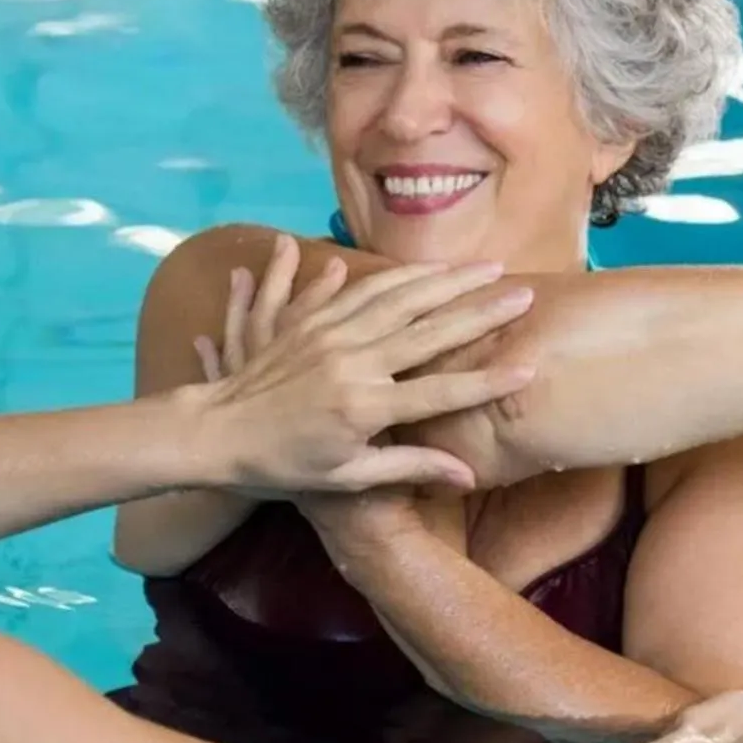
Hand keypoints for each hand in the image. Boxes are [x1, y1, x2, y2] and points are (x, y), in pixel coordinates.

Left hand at [191, 234, 536, 495]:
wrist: (212, 434)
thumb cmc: (281, 467)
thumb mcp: (346, 477)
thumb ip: (408, 468)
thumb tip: (468, 473)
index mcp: (364, 408)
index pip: (441, 391)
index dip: (488, 379)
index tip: (530, 365)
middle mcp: (351, 363)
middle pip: (428, 328)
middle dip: (480, 308)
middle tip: (522, 290)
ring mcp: (328, 335)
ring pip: (397, 297)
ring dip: (444, 280)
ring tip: (483, 267)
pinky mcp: (308, 320)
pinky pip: (354, 288)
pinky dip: (390, 274)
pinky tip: (419, 265)